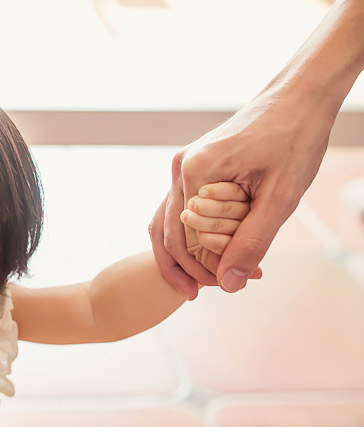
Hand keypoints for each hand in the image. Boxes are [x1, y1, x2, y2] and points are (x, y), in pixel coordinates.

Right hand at [150, 89, 334, 297]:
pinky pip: (181, 208)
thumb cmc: (295, 137)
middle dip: (189, 266)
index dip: (203, 269)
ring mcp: (183, 165)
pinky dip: (191, 232)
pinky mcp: (193, 165)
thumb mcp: (280, 197)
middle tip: (210, 290)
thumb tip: (229, 284)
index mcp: (194, 173)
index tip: (229, 285)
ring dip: (184, 253)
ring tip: (200, 280)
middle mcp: (180, 168)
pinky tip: (206, 250)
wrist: (300, 95)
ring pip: (168, 222)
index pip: (185, 240)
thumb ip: (252, 241)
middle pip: (168, 233)